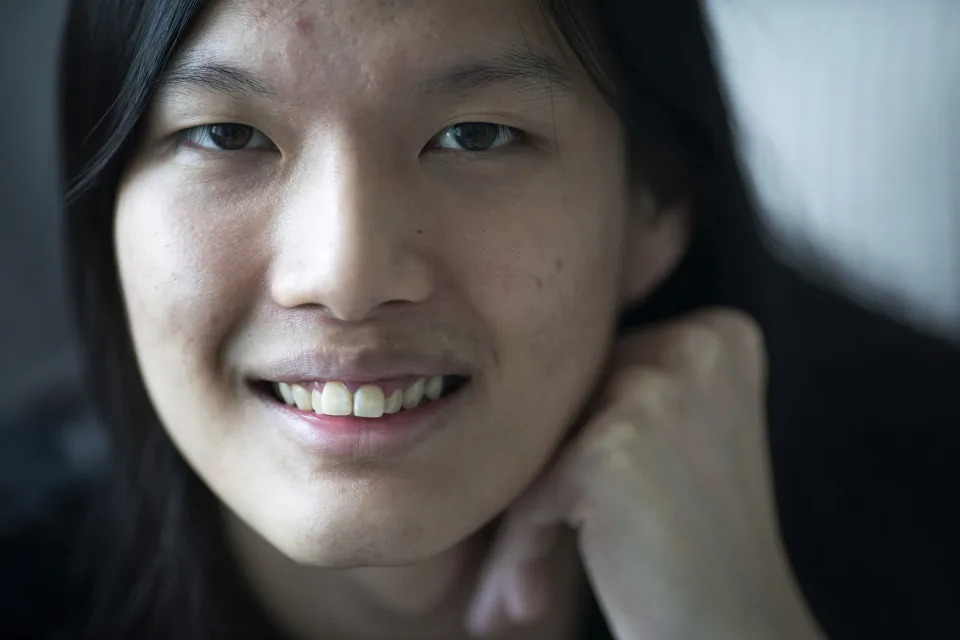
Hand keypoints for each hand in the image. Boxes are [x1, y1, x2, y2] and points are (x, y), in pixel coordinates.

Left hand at [465, 308, 824, 639]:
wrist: (741, 637)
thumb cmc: (704, 551)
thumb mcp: (683, 438)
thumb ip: (621, 389)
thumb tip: (505, 367)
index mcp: (719, 334)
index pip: (599, 370)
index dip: (568, 443)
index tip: (559, 510)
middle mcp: (695, 346)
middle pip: (564, 403)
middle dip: (538, 484)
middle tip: (524, 563)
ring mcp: (655, 390)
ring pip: (537, 448)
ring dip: (521, 524)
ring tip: (518, 590)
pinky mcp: (612, 445)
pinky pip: (528, 492)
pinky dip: (519, 550)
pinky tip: (525, 601)